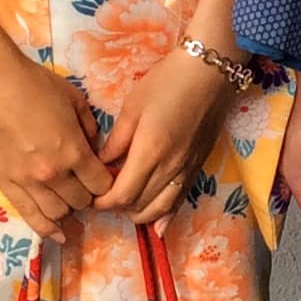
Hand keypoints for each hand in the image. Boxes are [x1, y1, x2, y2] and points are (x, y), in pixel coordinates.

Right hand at [0, 0, 110, 241]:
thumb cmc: (35, 85)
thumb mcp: (75, 100)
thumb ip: (89, 128)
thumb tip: (95, 147)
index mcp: (73, 152)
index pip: (101, 185)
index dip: (106, 184)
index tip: (103, 179)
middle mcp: (53, 173)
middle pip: (81, 202)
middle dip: (87, 196)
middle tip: (84, 187)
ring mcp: (26, 182)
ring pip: (57, 213)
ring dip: (67, 210)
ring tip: (67, 201)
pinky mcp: (4, 184)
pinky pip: (29, 216)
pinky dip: (45, 229)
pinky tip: (57, 235)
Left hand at [95, 46, 232, 224]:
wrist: (210, 73)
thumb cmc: (167, 83)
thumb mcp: (132, 107)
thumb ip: (116, 141)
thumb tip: (101, 164)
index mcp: (150, 151)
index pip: (122, 194)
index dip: (103, 202)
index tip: (91, 197)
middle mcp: (170, 168)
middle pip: (139, 205)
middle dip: (118, 208)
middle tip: (103, 199)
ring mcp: (186, 170)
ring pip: (160, 208)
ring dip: (139, 214)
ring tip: (125, 207)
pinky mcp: (197, 167)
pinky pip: (180, 201)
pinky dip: (167, 216)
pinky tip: (158, 227)